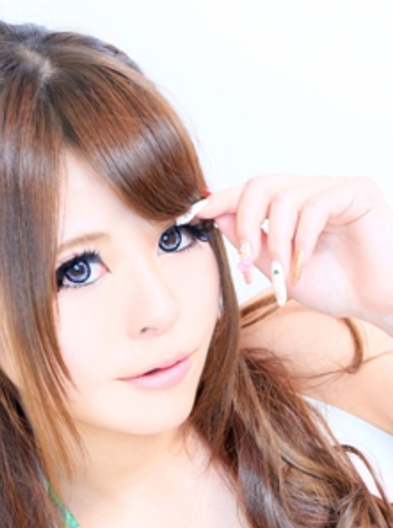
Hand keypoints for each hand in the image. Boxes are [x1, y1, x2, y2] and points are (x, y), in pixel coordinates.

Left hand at [199, 176, 392, 334]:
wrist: (376, 302)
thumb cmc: (335, 287)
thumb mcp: (279, 268)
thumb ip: (251, 242)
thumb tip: (216, 217)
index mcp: (293, 206)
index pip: (251, 192)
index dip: (221, 200)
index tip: (194, 214)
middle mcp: (312, 190)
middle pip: (261, 184)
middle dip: (245, 222)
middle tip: (248, 261)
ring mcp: (335, 188)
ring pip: (285, 197)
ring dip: (276, 240)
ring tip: (284, 273)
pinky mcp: (358, 191)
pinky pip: (315, 205)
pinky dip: (303, 238)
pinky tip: (305, 262)